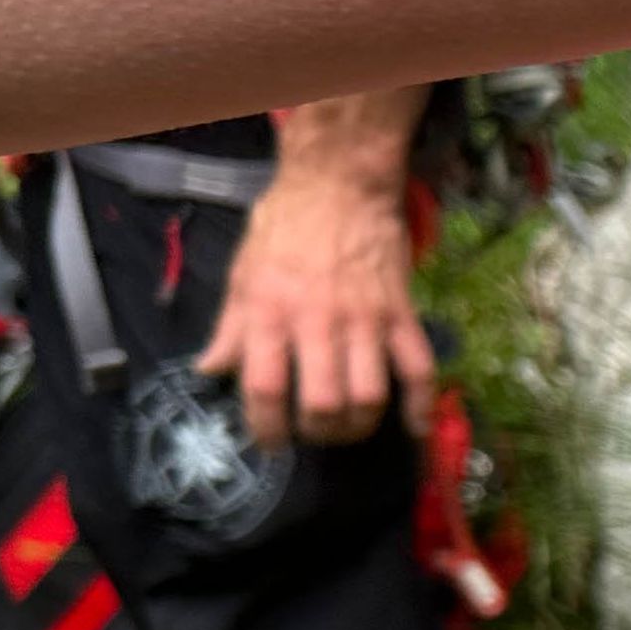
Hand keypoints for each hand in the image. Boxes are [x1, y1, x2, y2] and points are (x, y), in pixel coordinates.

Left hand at [196, 89, 431, 449]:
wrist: (339, 186)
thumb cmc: (284, 228)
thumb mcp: (242, 273)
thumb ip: (230, 328)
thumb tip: (210, 372)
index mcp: (270, 312)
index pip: (266, 389)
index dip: (266, 429)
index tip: (270, 443)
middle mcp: (317, 321)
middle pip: (324, 404)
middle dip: (318, 433)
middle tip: (314, 432)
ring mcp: (365, 320)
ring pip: (370, 395)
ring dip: (361, 425)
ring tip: (350, 426)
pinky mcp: (401, 313)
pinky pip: (418, 368)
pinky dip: (420, 405)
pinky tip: (412, 427)